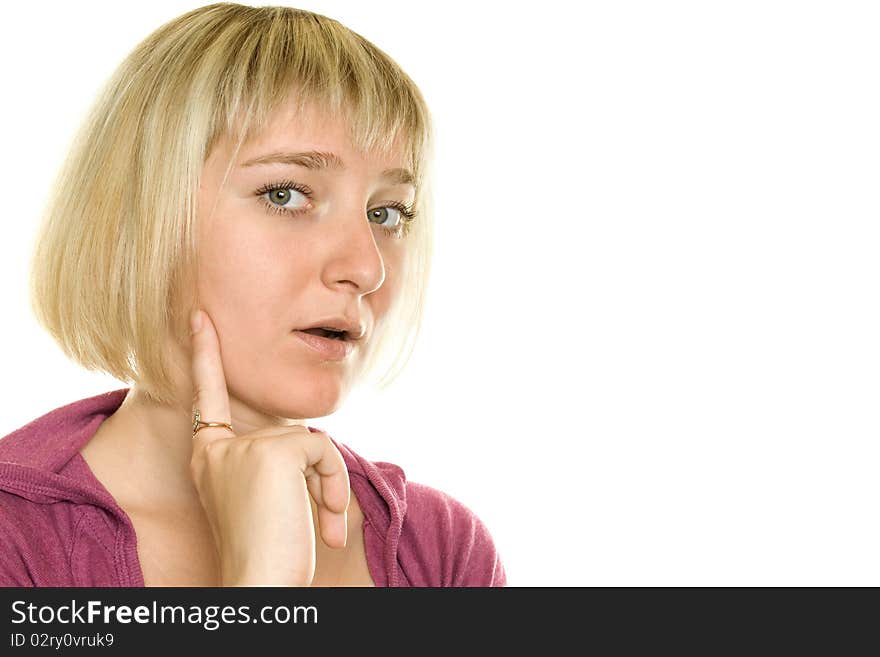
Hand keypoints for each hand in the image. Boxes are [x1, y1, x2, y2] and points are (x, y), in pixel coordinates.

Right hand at [188, 308, 348, 585]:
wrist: (260, 586)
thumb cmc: (267, 554)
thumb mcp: (263, 500)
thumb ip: (272, 461)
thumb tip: (308, 441)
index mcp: (209, 458)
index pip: (207, 396)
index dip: (204, 355)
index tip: (199, 316)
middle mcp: (216, 448)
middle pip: (290, 432)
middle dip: (318, 474)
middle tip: (322, 522)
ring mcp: (240, 448)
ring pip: (310, 441)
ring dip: (328, 485)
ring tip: (322, 528)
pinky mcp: (271, 452)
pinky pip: (323, 450)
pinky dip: (334, 485)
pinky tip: (325, 522)